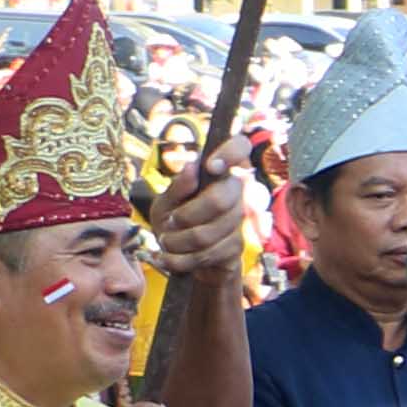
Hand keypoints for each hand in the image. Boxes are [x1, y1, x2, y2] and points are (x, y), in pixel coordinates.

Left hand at [138, 163, 251, 278]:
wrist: (185, 258)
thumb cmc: (175, 223)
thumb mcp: (165, 203)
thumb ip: (178, 187)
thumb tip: (192, 165)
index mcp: (219, 173)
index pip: (241, 146)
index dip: (231, 152)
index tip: (210, 166)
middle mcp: (235, 192)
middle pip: (220, 199)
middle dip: (187, 216)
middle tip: (171, 221)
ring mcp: (238, 220)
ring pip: (208, 233)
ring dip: (178, 242)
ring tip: (166, 242)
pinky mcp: (235, 247)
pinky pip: (207, 254)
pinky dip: (180, 260)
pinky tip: (168, 259)